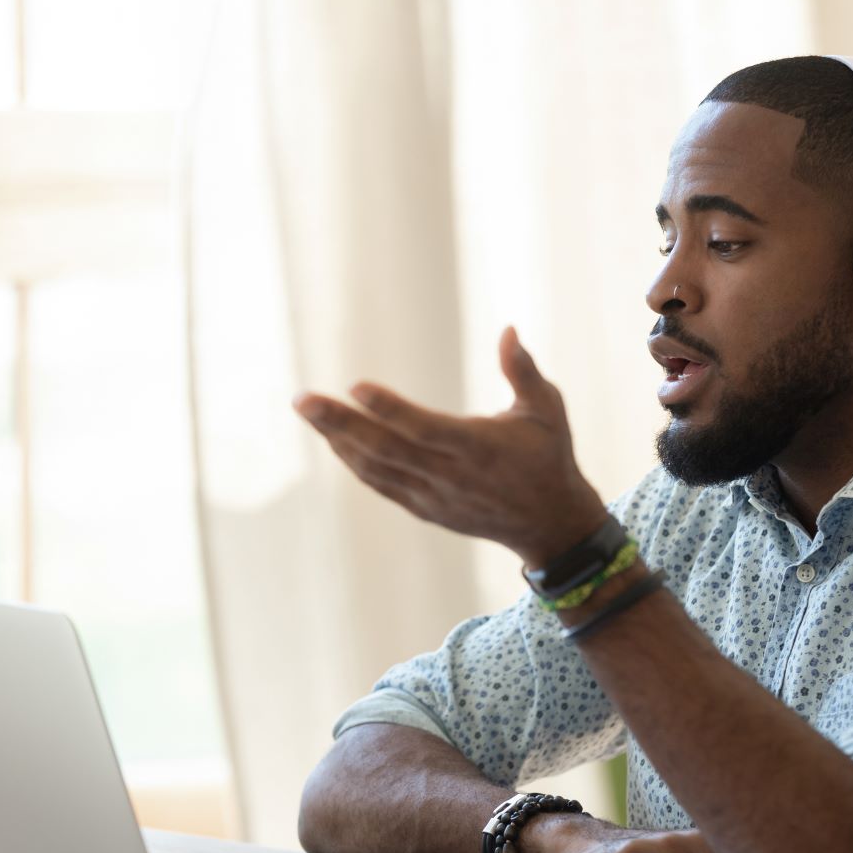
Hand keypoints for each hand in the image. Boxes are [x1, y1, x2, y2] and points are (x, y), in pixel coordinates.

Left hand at [294, 327, 607, 565]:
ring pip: (377, 469)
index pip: (426, 428)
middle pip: (387, 449)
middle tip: (303, 399)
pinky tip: (334, 440)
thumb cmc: (548, 456)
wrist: (549, 523)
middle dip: (341, 424)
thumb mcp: (547, 410)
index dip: (389, 409)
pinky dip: (355, 463)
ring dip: (339, 441)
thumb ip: (523, 370)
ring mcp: (435, 497)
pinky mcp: (426, 509)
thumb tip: (508, 329)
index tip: (355, 386)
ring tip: (309, 412)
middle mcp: (452, 476)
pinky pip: (382, 485)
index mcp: (481, 448)